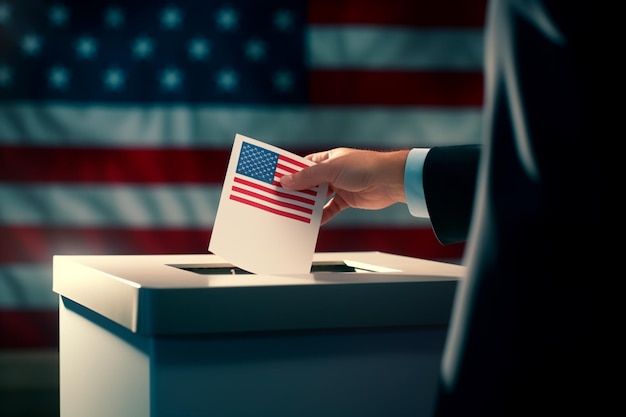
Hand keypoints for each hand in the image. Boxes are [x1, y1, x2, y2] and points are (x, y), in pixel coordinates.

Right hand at [280, 148, 408, 224]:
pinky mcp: (347, 200)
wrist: (390, 181)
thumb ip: (308, 177)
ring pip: (318, 197)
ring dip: (307, 205)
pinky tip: (312, 222)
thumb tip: (286, 181)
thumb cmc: (364, 167)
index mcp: (328, 158)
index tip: (276, 181)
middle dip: (296, 191)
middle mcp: (332, 172)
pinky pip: (330, 210)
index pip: (303, 165)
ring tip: (292, 212)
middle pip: (309, 183)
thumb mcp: (331, 170)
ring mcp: (339, 187)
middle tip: (280, 200)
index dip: (290, 173)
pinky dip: (321, 216)